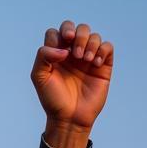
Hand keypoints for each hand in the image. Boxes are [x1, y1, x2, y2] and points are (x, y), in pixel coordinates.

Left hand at [31, 20, 112, 147]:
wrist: (69, 118)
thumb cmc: (53, 99)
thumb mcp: (39, 77)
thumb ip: (43, 56)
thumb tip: (64, 48)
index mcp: (56, 54)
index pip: (58, 32)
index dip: (61, 33)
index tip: (62, 48)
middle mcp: (72, 53)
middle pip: (78, 29)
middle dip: (78, 34)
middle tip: (75, 53)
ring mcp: (88, 59)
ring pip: (93, 35)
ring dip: (90, 43)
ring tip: (85, 60)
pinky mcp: (102, 66)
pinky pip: (107, 47)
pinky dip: (102, 50)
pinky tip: (95, 64)